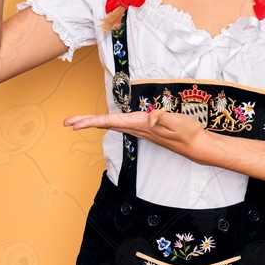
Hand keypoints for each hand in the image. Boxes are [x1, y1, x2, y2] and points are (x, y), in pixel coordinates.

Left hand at [64, 110, 207, 161]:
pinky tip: (104, 122)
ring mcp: (140, 130)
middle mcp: (137, 129)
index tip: (76, 124)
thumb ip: (163, 119)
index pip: (111, 121)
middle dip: (86, 123)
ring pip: (112, 125)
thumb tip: (148, 119)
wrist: (197, 146)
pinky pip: (121, 125)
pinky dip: (108, 122)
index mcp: (140, 125)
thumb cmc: (188, 133)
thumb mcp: (178, 123)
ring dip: (95, 123)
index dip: (92, 121)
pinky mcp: (145, 130)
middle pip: (106, 124)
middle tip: (67, 123)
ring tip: (79, 122)